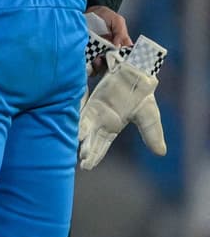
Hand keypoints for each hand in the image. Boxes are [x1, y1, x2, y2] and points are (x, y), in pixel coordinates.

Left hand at [78, 35, 166, 168]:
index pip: (100, 143)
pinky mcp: (89, 90)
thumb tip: (161, 153)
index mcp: (110, 125)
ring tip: (77, 142)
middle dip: (86, 147)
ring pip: (83, 121)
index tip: (87, 167)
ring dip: (80, 131)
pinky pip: (80, 103)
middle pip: (90, 136)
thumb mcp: (148, 115)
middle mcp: (98, 117)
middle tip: (81, 161)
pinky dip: (78, 112)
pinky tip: (75, 120)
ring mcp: (91, 104)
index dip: (95, 154)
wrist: (138, 68)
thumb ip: (151, 132)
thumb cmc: (140, 92)